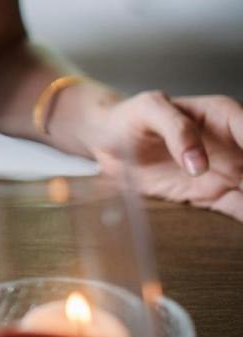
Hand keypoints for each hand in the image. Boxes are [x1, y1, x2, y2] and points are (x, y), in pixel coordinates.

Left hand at [87, 91, 242, 220]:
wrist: (108, 140)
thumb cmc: (130, 116)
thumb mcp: (148, 110)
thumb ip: (176, 129)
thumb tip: (198, 163)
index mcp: (223, 116)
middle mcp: (234, 145)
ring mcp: (227, 171)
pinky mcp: (213, 194)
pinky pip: (240, 209)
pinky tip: (242, 226)